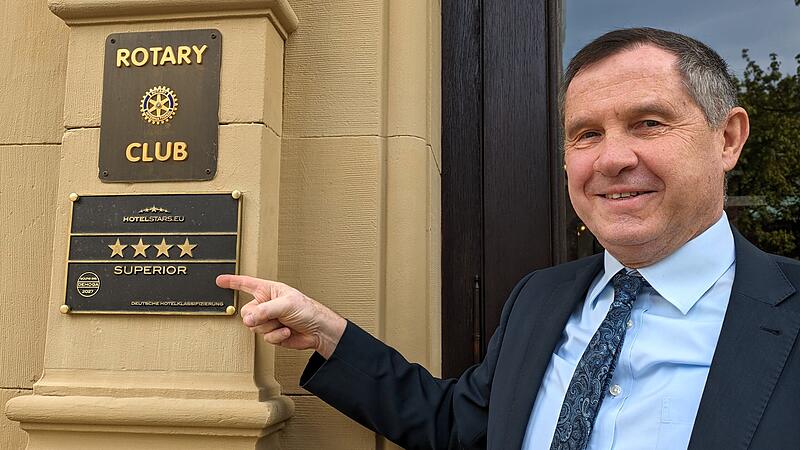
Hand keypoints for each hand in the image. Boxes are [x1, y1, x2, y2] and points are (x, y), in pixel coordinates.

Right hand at [216, 275, 346, 358]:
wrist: (318, 330)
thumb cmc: (307, 310)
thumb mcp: (286, 304)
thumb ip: (264, 310)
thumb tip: (248, 320)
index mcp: (268, 291)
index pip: (246, 284)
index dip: (232, 282)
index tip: (220, 280)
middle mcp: (266, 305)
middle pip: (246, 313)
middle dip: (258, 317)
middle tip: (271, 316)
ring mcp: (268, 320)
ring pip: (254, 327)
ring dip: (271, 327)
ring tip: (284, 322)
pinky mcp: (272, 334)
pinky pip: (264, 338)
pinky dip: (276, 336)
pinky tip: (287, 331)